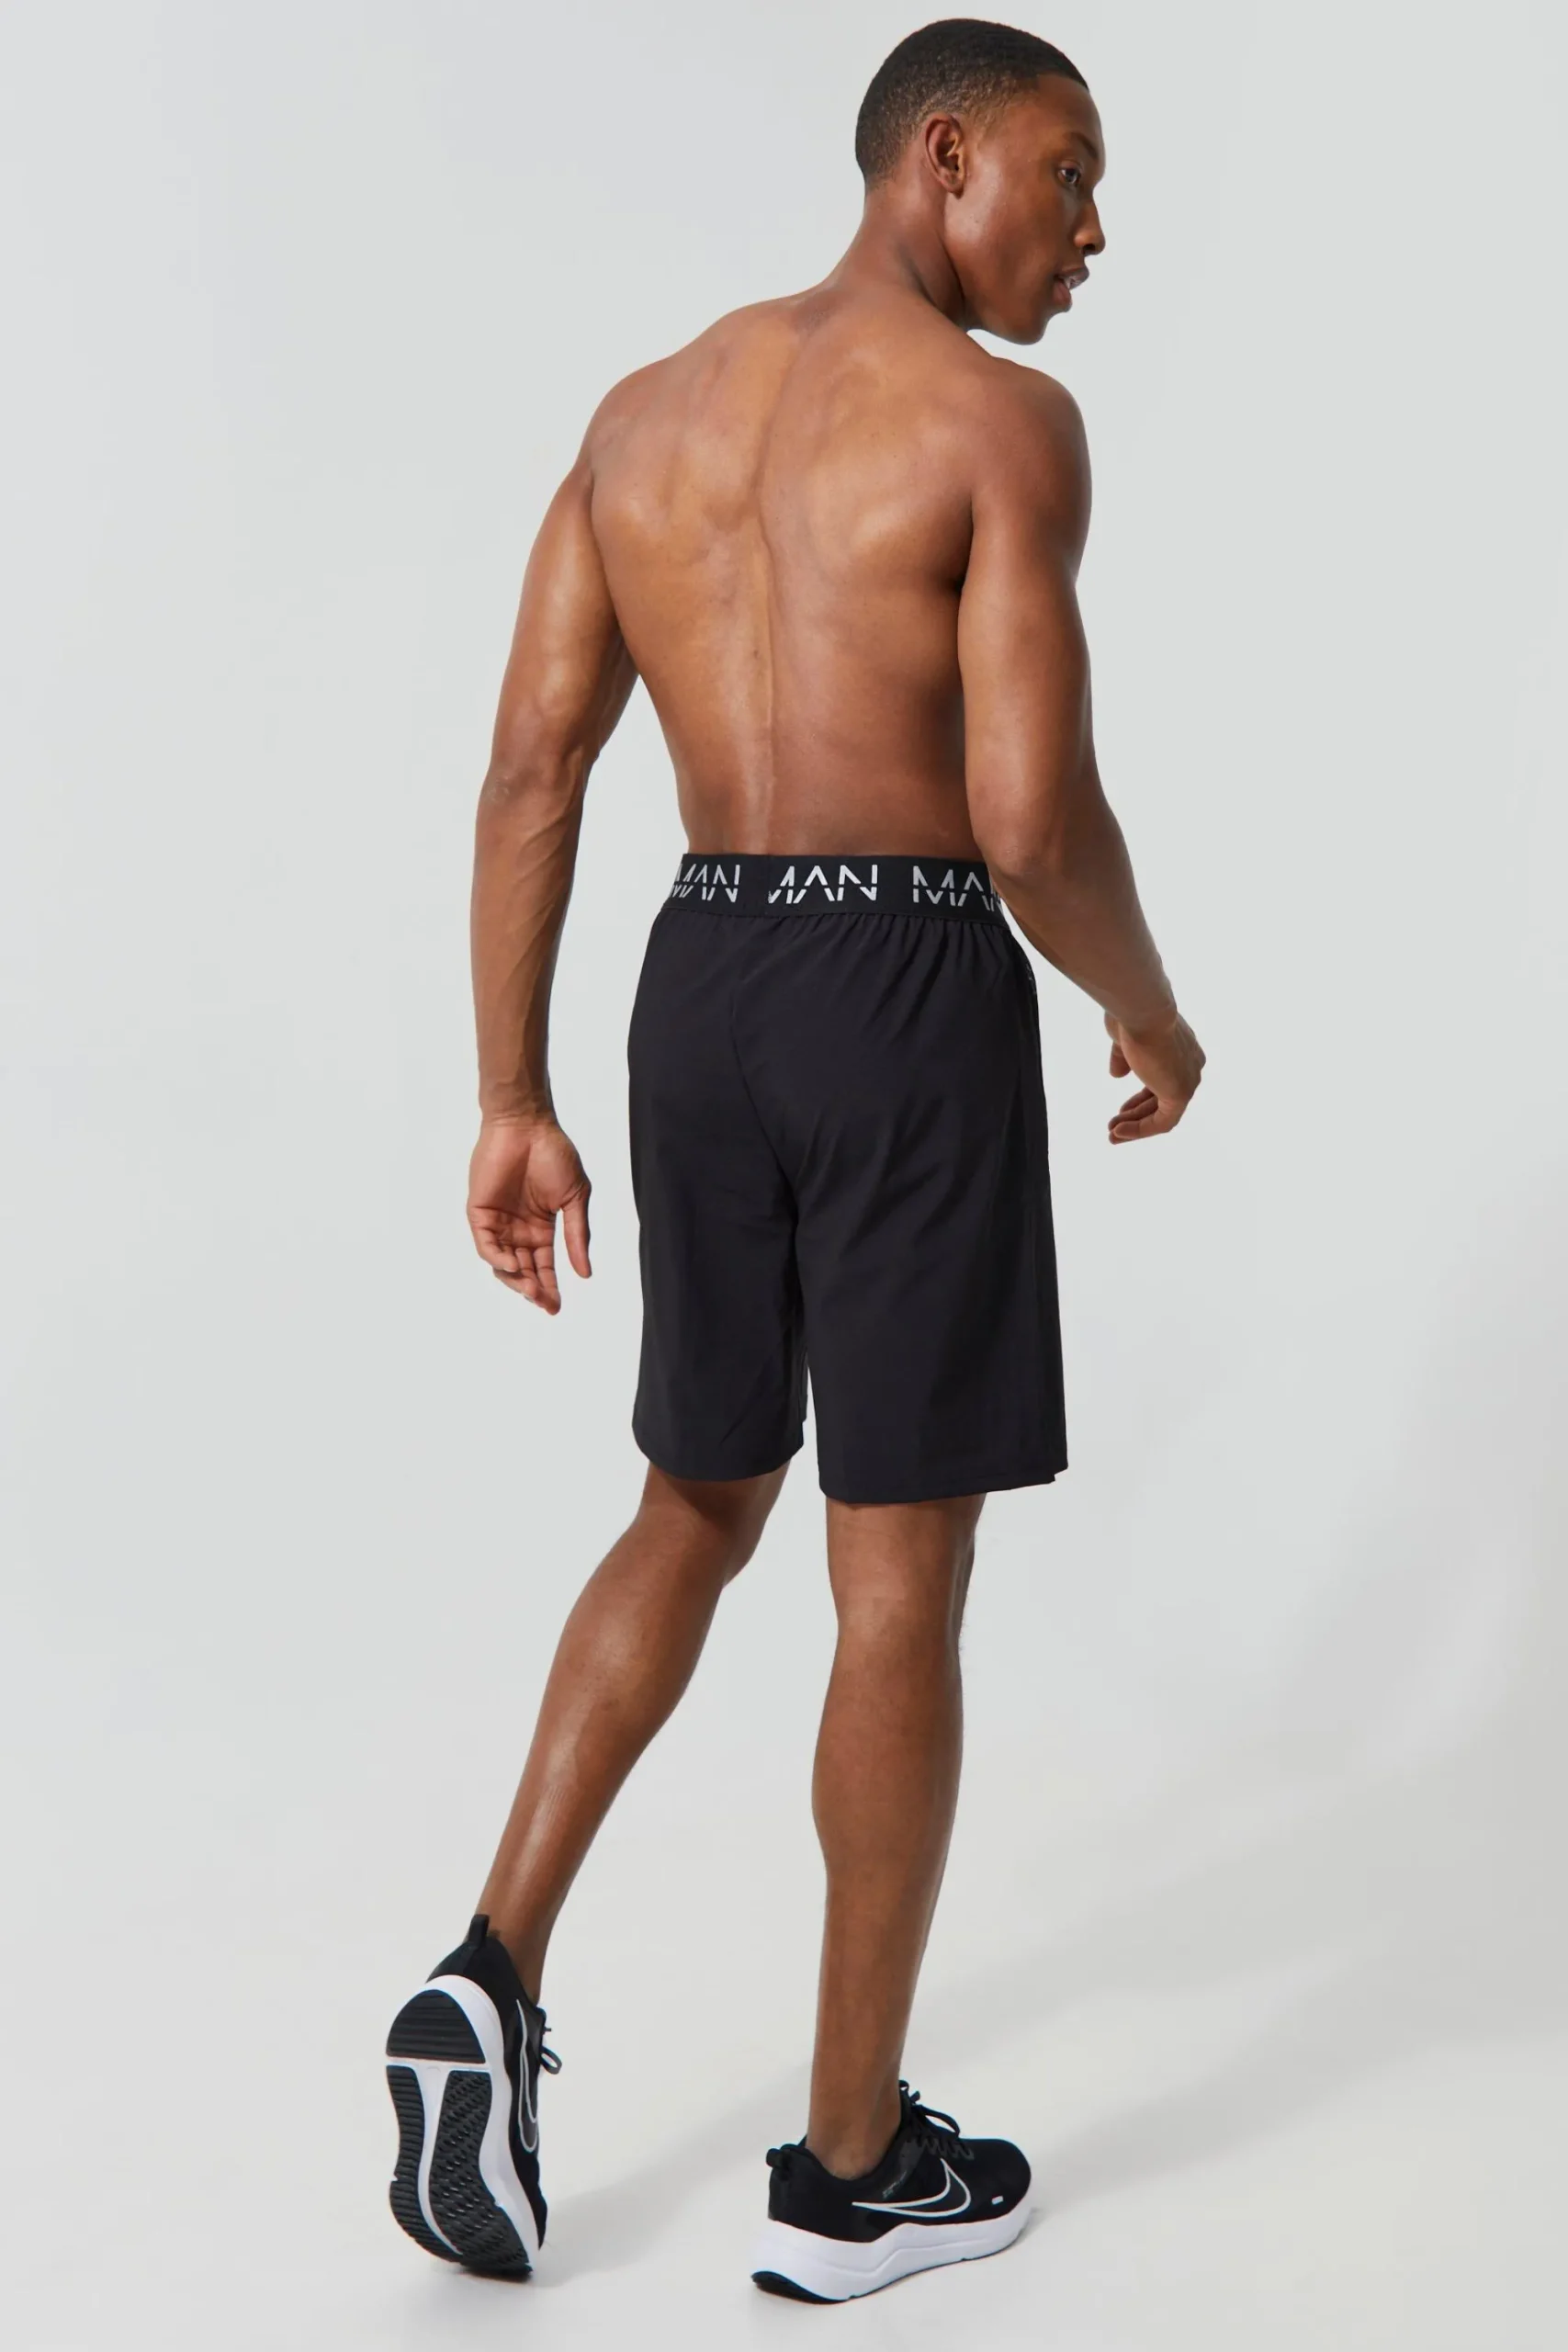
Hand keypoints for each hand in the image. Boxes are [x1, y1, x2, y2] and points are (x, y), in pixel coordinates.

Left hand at [467, 1116, 591, 1311]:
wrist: (527, 1125)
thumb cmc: (554, 1154)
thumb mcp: (574, 1198)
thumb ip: (577, 1235)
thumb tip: (585, 1273)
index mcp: (542, 1227)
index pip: (544, 1266)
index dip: (550, 1287)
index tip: (556, 1307)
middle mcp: (518, 1229)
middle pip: (524, 1270)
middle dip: (534, 1290)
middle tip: (545, 1302)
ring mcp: (498, 1222)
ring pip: (503, 1264)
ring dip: (516, 1280)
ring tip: (531, 1289)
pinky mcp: (480, 1212)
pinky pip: (486, 1244)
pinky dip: (497, 1259)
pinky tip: (513, 1266)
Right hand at [1105, 1009, 1205, 1143]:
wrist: (1142, 1009)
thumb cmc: (1131, 1015)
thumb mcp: (1123, 1039)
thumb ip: (1123, 1058)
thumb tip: (1117, 1075)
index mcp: (1181, 1048)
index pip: (1161, 1079)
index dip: (1141, 1097)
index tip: (1122, 1109)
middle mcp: (1190, 1064)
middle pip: (1163, 1098)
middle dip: (1137, 1113)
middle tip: (1114, 1124)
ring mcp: (1189, 1079)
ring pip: (1164, 1113)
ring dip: (1136, 1126)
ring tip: (1112, 1134)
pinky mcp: (1181, 1093)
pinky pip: (1163, 1122)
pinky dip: (1141, 1130)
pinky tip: (1119, 1132)